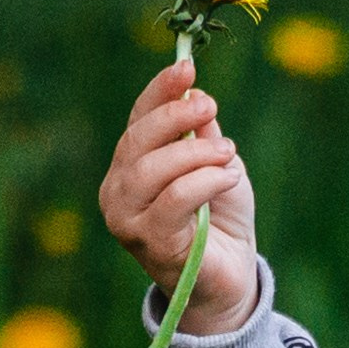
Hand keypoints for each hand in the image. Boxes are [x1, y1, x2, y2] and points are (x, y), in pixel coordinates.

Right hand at [98, 58, 259, 334]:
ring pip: (154, 169)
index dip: (159, 92)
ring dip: (196, 154)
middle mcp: (118, 193)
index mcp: (128, 168)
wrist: (230, 280)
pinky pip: (175, 200)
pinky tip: (228, 178)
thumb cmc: (221, 221)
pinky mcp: (151, 244)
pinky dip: (205, 181)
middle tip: (210, 105)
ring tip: (229, 155)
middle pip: (138, 141)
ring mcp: (128, 221)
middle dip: (175, 117)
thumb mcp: (215, 165)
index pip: (136, 121)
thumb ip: (202, 135)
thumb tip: (195, 96)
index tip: (187, 67)